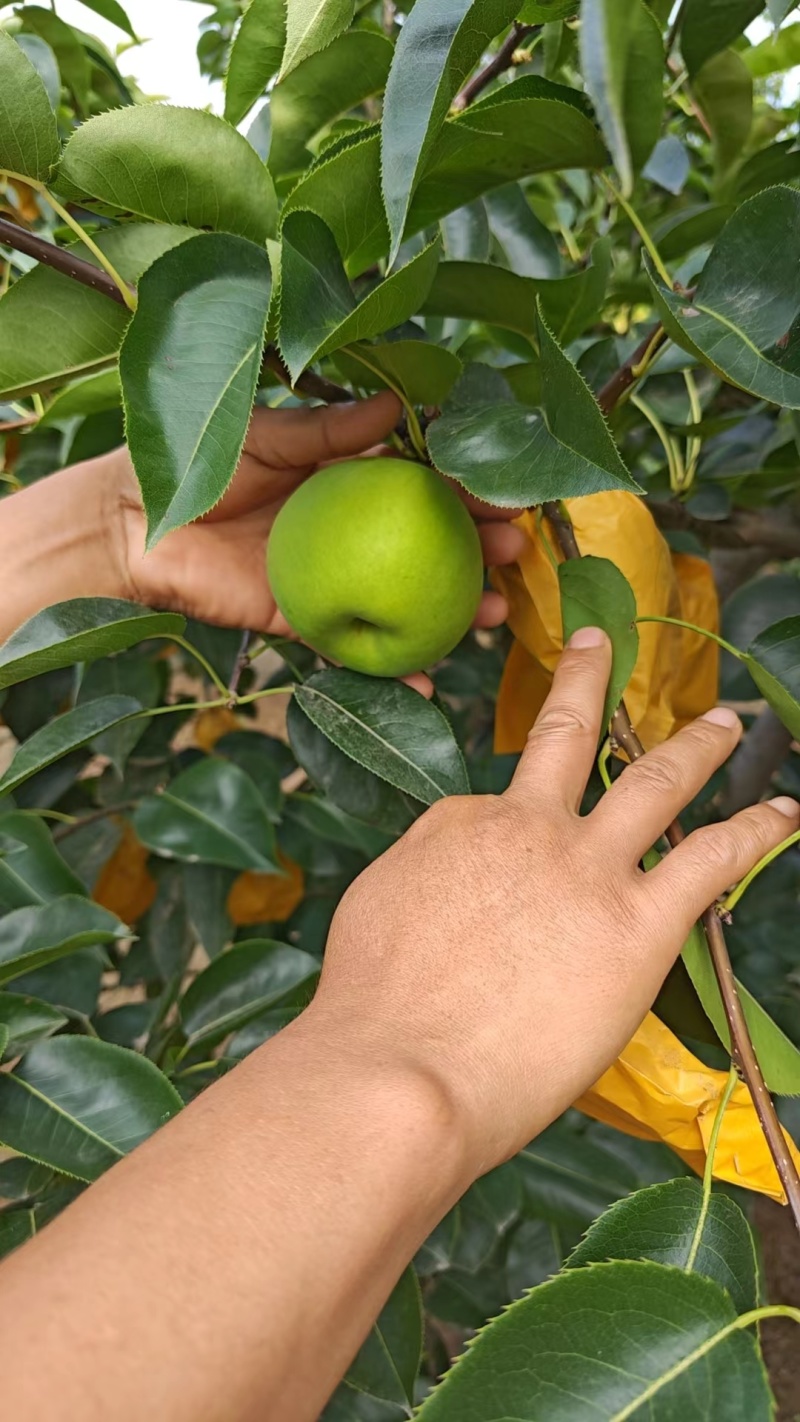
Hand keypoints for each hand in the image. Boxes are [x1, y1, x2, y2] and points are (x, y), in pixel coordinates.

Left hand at [117, 392, 525, 685]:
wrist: (136, 520)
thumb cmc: (198, 461)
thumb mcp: (269, 435)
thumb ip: (330, 430)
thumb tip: (398, 406)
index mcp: (346, 481)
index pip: (421, 486)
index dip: (466, 490)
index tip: (508, 494)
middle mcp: (348, 534)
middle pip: (428, 548)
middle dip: (477, 553)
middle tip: (515, 554)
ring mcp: (329, 582)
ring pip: (404, 604)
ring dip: (452, 614)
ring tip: (494, 614)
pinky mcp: (298, 624)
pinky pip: (351, 653)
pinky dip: (389, 673)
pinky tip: (429, 682)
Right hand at [311, 626, 799, 1177]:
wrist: (402, 1068)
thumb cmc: (371, 1010)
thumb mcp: (375, 913)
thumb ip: (424, 878)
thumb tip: (453, 880)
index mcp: (459, 824)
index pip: (492, 807)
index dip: (501, 831)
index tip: (499, 874)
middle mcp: (527, 824)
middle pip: (564, 732)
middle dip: (587, 679)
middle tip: (601, 643)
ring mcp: (588, 868)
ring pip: (657, 780)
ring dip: (698, 744)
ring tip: (727, 721)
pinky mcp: (640, 924)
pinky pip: (712, 859)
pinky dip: (756, 830)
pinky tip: (783, 815)